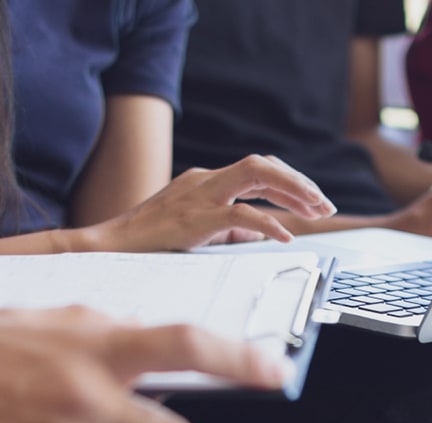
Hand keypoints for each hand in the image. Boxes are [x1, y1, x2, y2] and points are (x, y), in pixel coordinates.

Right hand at [87, 155, 336, 251]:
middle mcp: (205, 181)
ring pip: (257, 175)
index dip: (289, 181)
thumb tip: (259, 233)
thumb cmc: (146, 245)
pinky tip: (284, 236)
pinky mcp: (194, 218)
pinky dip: (268, 222)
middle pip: (263, 165)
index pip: (257, 168)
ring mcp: (200, 196)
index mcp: (205, 182)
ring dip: (292, 190)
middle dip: (299, 183)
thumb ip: (227, 229)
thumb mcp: (194, 232)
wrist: (107, 248)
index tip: (312, 201)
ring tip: (315, 210)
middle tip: (324, 205)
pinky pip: (240, 213)